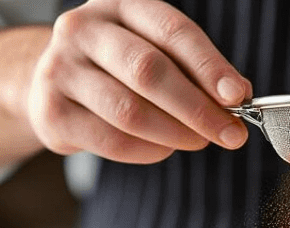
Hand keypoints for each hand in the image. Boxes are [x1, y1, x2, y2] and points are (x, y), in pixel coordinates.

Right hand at [28, 0, 251, 163]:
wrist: (53, 82)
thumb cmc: (118, 67)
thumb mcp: (156, 52)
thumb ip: (196, 69)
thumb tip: (238, 94)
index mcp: (120, 5)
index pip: (172, 31)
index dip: (209, 65)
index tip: (238, 96)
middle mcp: (84, 29)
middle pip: (148, 70)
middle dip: (197, 107)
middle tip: (230, 133)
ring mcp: (60, 68)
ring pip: (130, 110)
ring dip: (176, 133)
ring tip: (199, 141)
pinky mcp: (51, 111)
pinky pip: (112, 140)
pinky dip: (148, 151)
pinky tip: (164, 149)